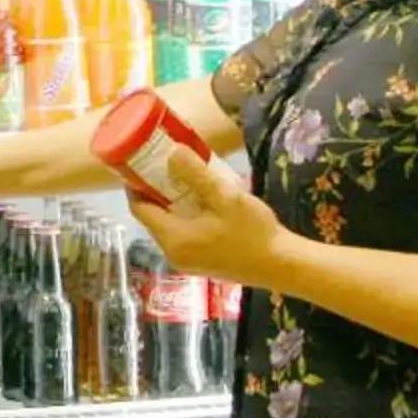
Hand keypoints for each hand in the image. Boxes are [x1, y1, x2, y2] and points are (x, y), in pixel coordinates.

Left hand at [129, 147, 291, 288]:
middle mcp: (173, 254)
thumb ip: (195, 174)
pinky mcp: (201, 264)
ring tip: (183, 177)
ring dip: (171, 203)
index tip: (140, 161)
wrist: (282, 265)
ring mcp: (187, 262)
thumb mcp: (224, 196)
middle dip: (154, 190)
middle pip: (152, 217)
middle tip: (164, 163)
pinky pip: (182, 235)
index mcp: (173, 238)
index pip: (139, 209)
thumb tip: (171, 152)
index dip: (135, 184)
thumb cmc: (252, 232)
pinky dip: (184, 217)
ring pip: (168, 226)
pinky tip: (201, 201)